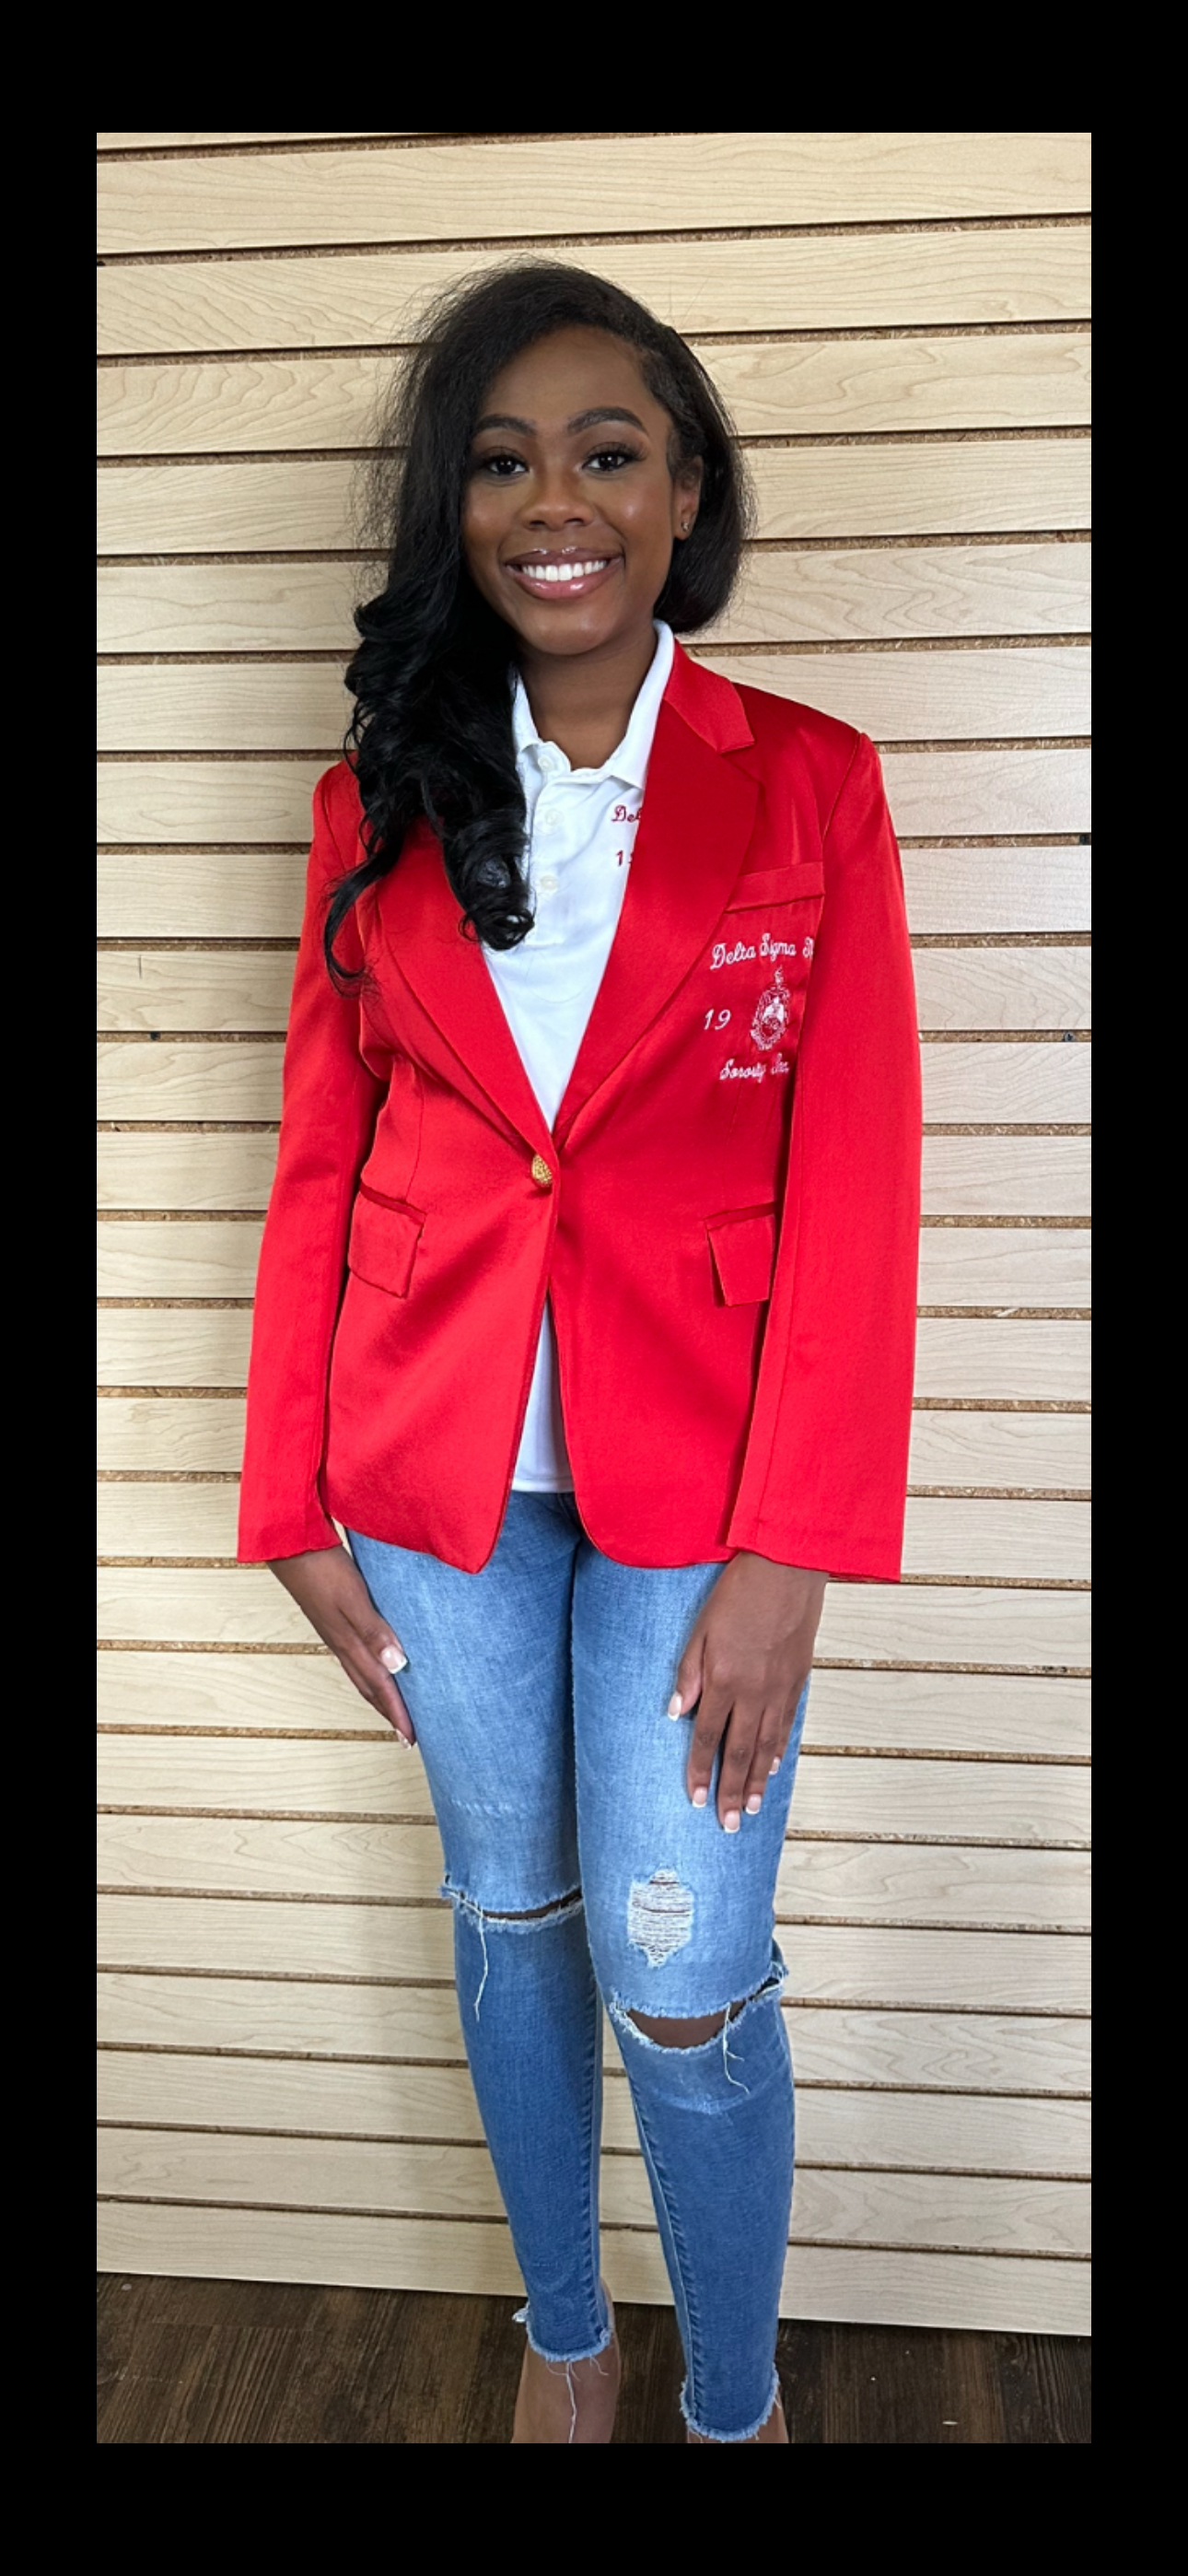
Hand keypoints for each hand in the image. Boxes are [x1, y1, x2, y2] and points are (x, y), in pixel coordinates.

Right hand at [269, 1544, 414, 1743]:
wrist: (289, 1545)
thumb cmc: (321, 1567)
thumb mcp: (352, 1598)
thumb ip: (373, 1631)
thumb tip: (397, 1666)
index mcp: (348, 1642)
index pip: (379, 1685)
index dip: (397, 1712)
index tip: (410, 1738)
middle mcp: (341, 1643)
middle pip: (368, 1687)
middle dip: (387, 1712)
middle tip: (404, 1734)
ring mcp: (334, 1633)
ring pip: (360, 1674)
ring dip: (377, 1695)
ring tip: (392, 1708)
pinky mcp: (332, 1620)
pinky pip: (354, 1657)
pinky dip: (368, 1671)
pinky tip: (374, 1664)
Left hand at [672, 1553, 826, 1830]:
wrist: (787, 1567)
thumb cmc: (739, 1592)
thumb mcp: (701, 1628)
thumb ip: (688, 1674)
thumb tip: (675, 1714)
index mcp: (723, 1679)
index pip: (706, 1738)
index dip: (699, 1771)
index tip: (694, 1799)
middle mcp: (753, 1691)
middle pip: (738, 1752)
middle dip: (730, 1791)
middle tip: (727, 1825)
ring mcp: (779, 1688)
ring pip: (766, 1746)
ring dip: (756, 1781)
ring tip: (750, 1809)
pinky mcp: (798, 1679)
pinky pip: (785, 1724)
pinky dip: (778, 1750)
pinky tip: (771, 1769)